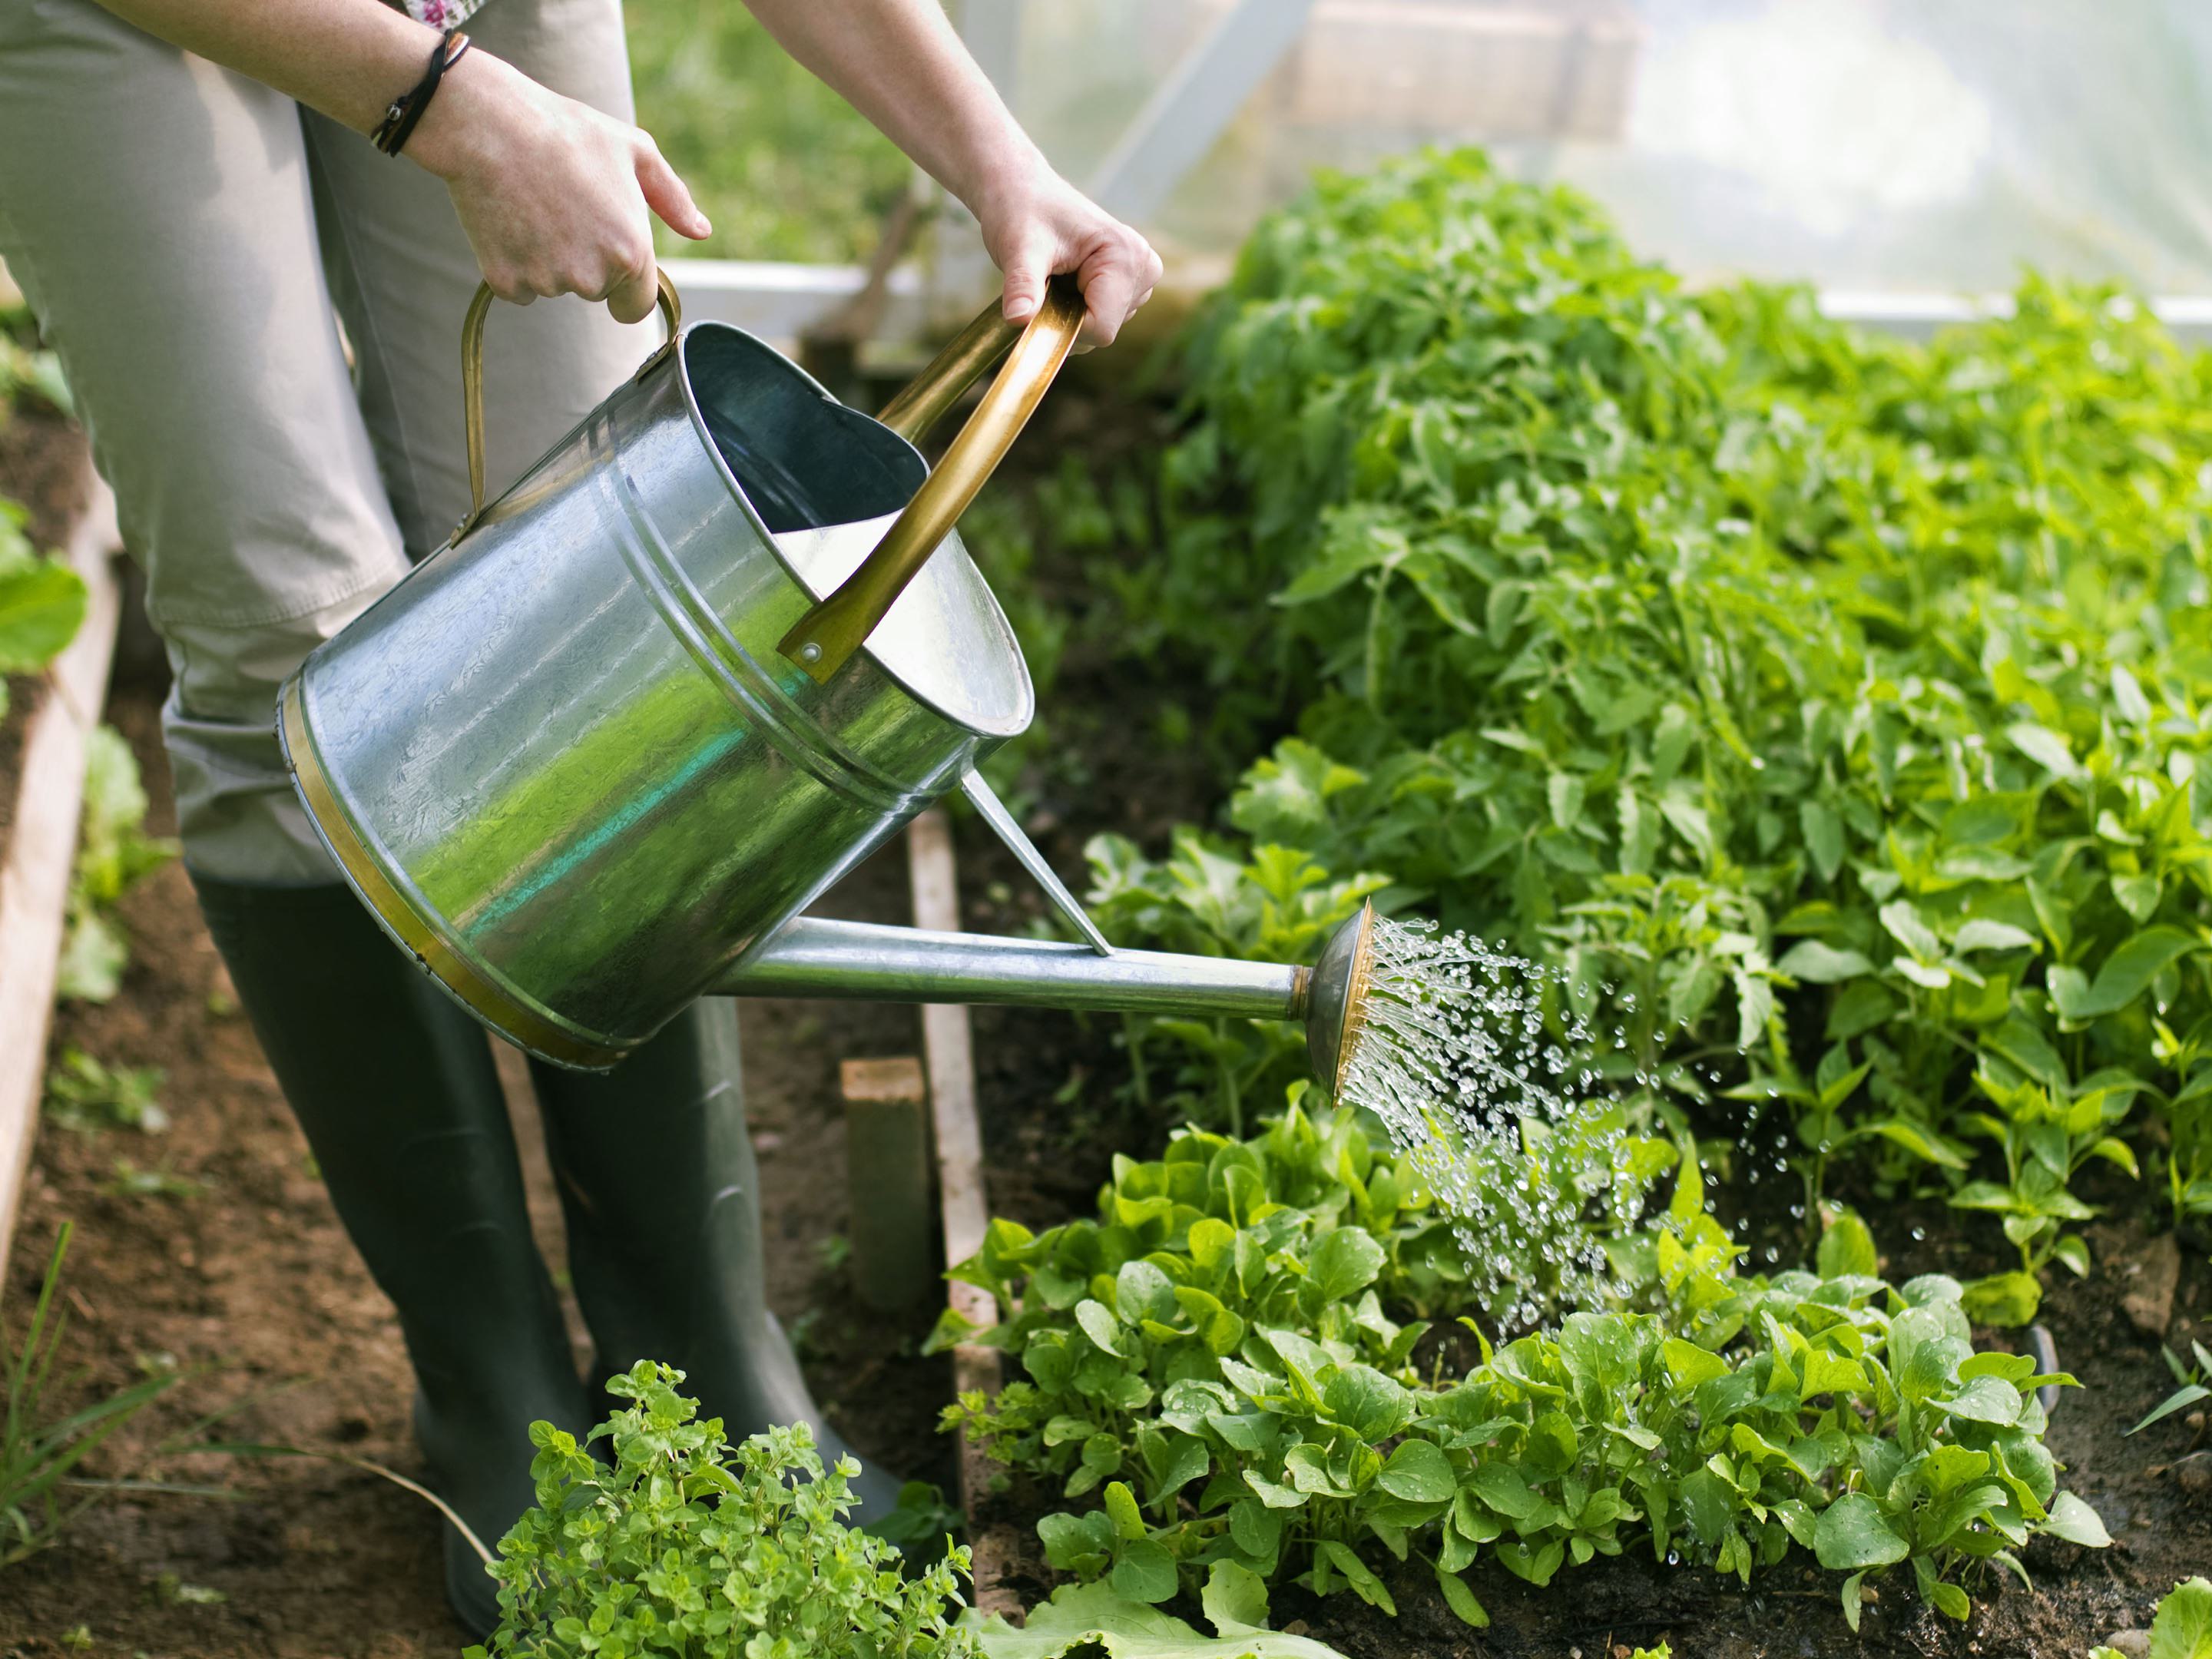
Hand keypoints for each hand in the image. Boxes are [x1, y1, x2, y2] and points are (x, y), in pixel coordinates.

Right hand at [406, 50, 709, 323]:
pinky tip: (509, 218)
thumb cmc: (567, 131)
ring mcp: (547, 282)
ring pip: (554, 286)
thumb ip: (673, 199)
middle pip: (594, 292)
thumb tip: (701, 232)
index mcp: (632, 253)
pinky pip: (517, 287)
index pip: (636, 307)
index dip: (626, 287)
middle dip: (585, 262)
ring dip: (547, 259)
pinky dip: (513, 261)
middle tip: (565, 208)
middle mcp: (593, 277)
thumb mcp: (635, 152)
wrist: (490, 125)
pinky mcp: (505, 282)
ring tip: (535, 205)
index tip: (611, 263)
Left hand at [973, 161, 1162, 349]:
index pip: (1103, 327)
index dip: (1064, 327)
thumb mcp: (1018, 247)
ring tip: (1054, 276)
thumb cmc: (1021, 209)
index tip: (1036, 304)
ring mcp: (1139, 278)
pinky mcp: (1128, 285)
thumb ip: (1023, 286)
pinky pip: (1101, 319)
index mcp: (1126, 255)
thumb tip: (1017, 320)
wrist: (1023, 190)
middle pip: (1104, 329)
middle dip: (1067, 318)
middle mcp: (1142, 267)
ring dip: (1070, 314)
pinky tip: (1063, 281)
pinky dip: (1075, 311)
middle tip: (1044, 281)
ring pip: (1102, 327)